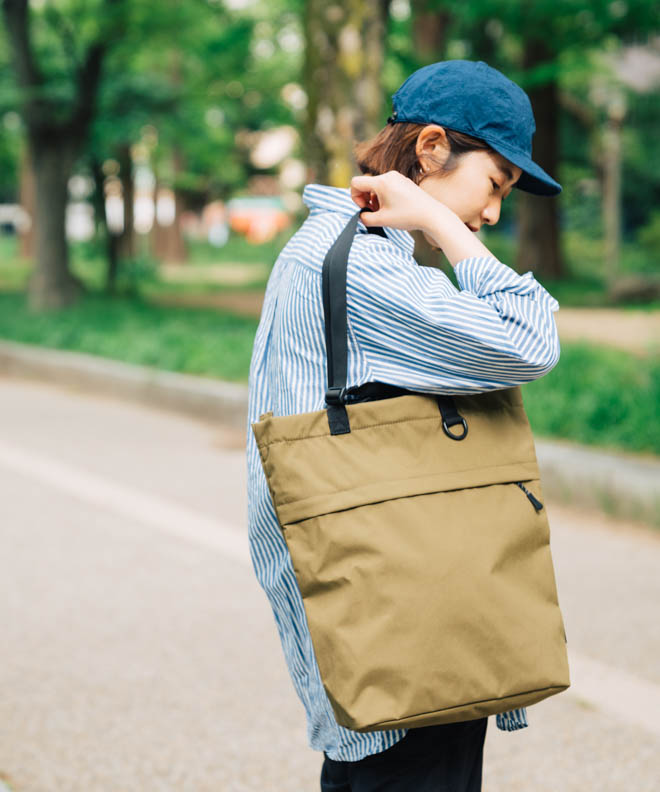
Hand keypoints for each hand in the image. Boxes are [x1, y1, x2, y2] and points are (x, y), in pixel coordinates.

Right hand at [351, 170, 491, 265]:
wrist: (431, 214)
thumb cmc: (407, 217)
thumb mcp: (382, 221)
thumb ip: (365, 218)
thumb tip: (361, 215)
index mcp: (381, 182)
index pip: (355, 183)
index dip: (355, 197)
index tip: (365, 208)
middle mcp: (389, 175)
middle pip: (366, 184)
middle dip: (365, 199)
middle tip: (373, 212)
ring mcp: (397, 177)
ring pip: (376, 185)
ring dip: (374, 198)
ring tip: (383, 211)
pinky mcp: (403, 181)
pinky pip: (386, 185)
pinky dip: (383, 196)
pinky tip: (392, 207)